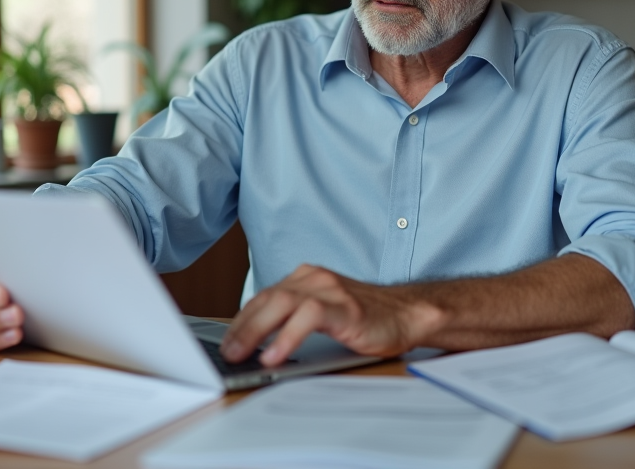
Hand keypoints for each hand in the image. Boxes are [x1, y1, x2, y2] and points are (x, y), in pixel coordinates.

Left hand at [219, 264, 443, 366]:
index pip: (264, 297)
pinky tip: (275, 355)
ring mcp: (330, 290)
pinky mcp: (345, 306)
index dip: (241, 320)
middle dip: (241, 327)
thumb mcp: (323, 315)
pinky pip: (308, 316)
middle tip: (226, 352)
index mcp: (306, 278)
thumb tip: (257, 346)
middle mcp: (314, 278)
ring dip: (256, 330)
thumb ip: (294, 320)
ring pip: (282, 302)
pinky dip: (287, 336)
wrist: (409, 314)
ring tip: (241, 354)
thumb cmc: (367, 319)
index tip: (225, 342)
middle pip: (267, 298)